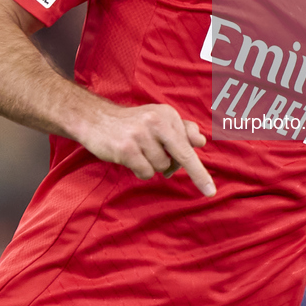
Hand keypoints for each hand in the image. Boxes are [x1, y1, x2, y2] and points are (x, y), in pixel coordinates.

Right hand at [79, 101, 215, 197]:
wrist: (95, 118)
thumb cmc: (132, 123)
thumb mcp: (158, 120)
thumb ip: (181, 130)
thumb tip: (200, 141)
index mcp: (168, 114)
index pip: (190, 144)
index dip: (200, 170)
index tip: (210, 190)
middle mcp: (156, 122)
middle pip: (182, 156)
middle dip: (195, 175)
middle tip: (199, 186)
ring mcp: (141, 135)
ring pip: (162, 167)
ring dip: (153, 166)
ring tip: (141, 154)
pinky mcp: (126, 149)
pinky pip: (146, 173)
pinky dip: (141, 171)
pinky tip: (130, 159)